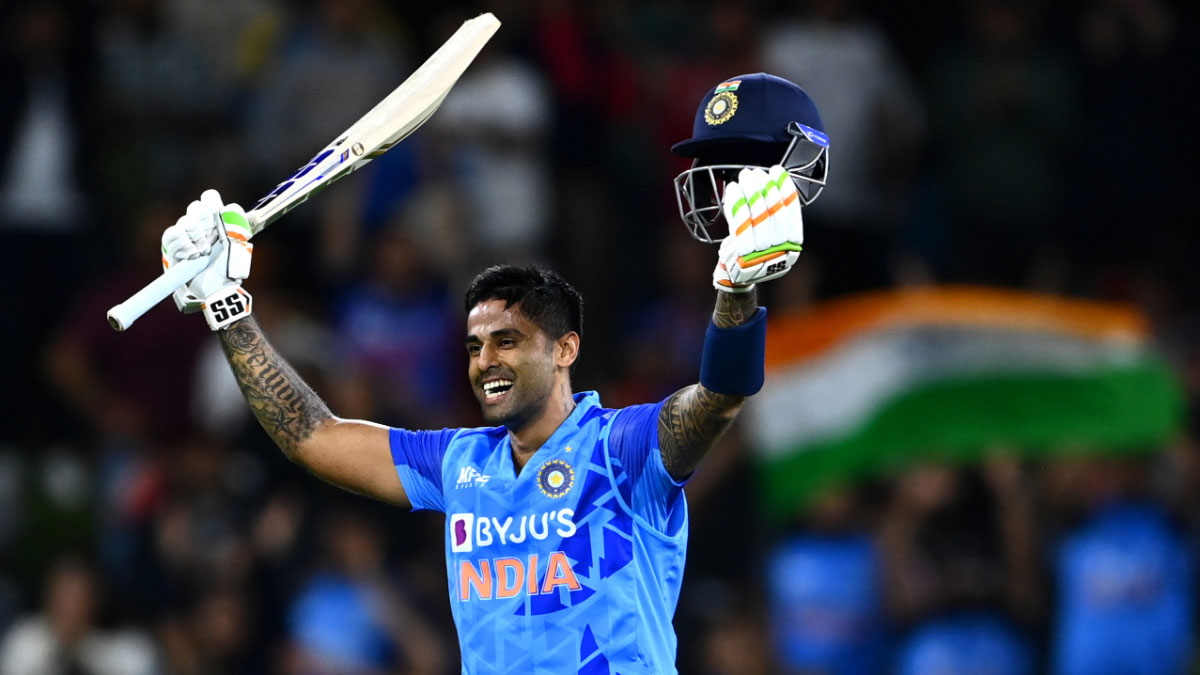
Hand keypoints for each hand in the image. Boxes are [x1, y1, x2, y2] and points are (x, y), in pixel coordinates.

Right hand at [161, 189, 253, 329]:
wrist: (216, 289)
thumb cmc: (229, 268)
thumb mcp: (237, 244)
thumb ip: (235, 223)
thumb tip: (230, 207)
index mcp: (216, 221)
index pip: (209, 197)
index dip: (211, 202)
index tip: (217, 215)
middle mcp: (199, 226)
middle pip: (195, 207)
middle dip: (205, 223)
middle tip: (211, 241)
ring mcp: (184, 236)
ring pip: (183, 222)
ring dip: (195, 237)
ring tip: (203, 253)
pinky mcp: (171, 248)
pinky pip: (171, 235)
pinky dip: (183, 244)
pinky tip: (191, 256)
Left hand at [713, 166, 802, 292]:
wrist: (738, 278)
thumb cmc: (755, 251)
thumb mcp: (771, 236)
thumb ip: (774, 215)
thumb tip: (774, 182)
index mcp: (793, 247)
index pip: (791, 213)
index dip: (785, 190)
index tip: (778, 171)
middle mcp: (780, 252)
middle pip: (773, 213)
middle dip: (765, 188)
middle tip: (756, 172)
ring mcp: (761, 255)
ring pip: (757, 217)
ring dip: (751, 192)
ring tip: (745, 176)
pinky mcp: (741, 255)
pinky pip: (739, 224)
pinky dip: (736, 204)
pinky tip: (733, 189)